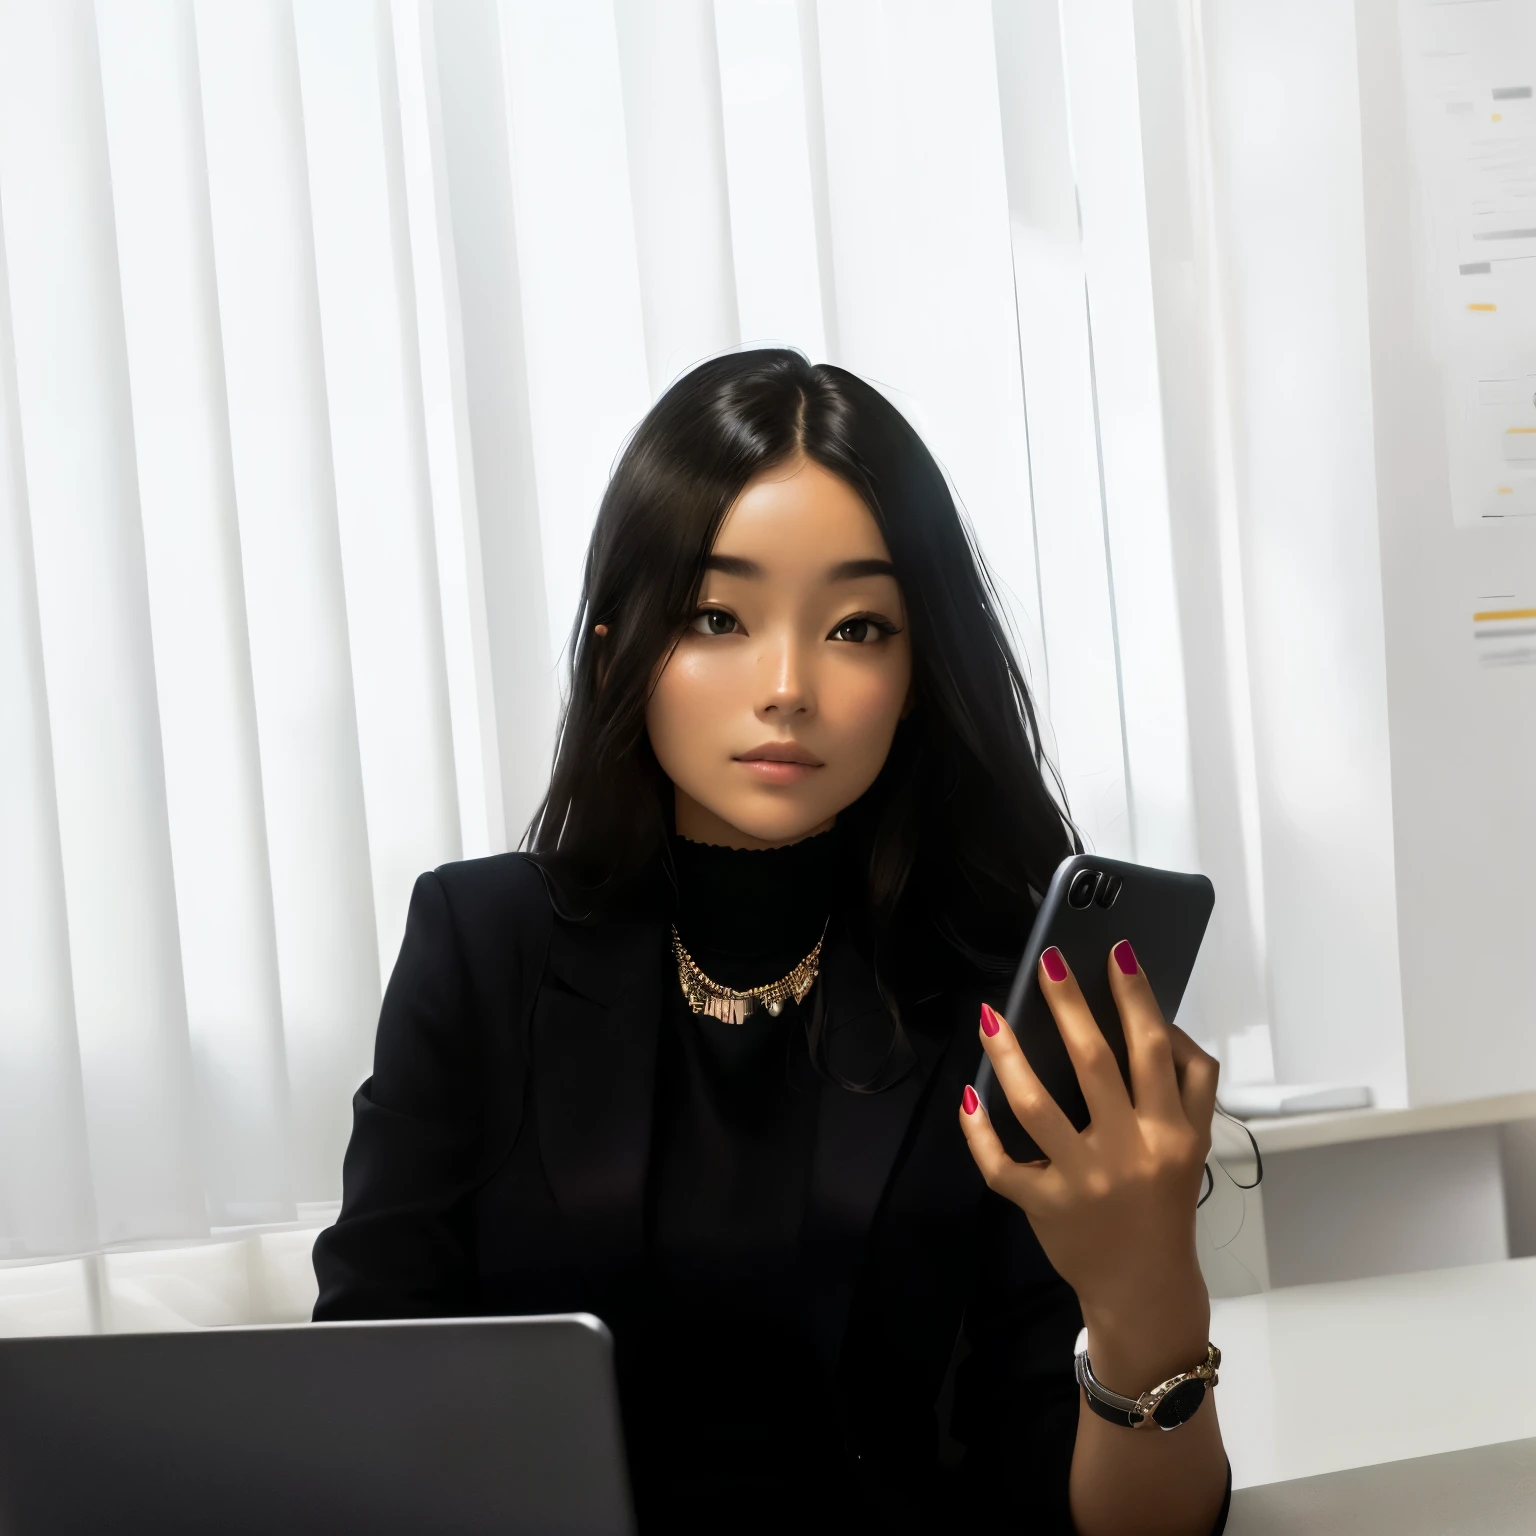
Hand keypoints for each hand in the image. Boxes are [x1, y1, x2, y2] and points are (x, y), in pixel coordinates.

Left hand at [958, 941, 1218, 1386]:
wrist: (1146, 1288)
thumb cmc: (1165, 1201)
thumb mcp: (1195, 1143)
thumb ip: (1191, 1083)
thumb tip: (1157, 1020)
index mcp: (1170, 1131)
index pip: (1152, 1050)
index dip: (1135, 997)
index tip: (1115, 952)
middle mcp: (1127, 1151)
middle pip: (1094, 1064)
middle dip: (1069, 1005)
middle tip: (1047, 961)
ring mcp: (1082, 1180)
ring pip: (1035, 1106)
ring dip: (1009, 1055)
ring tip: (990, 1015)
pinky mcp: (1044, 1205)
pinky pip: (1001, 1162)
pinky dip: (978, 1129)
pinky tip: (969, 1094)